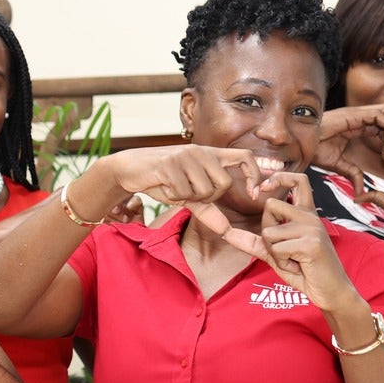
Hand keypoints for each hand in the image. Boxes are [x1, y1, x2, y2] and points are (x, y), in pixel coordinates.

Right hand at [95, 145, 261, 240]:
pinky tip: (163, 186)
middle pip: (223, 184)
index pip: (245, 157)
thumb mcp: (187, 195)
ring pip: (203, 190)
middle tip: (189, 194)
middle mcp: (201, 151)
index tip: (253, 193)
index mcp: (210, 155)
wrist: (129, 168)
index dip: (254, 174)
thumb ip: (207, 210)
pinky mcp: (170, 164)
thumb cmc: (161, 180)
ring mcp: (186, 156)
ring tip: (173, 188)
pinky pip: (183, 192)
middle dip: (208, 198)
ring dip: (188, 197)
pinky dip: (173, 196)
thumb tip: (226, 231)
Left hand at [253, 174, 361, 314]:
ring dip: (275, 254)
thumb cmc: (305, 271)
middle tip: (284, 250)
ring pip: (269, 233)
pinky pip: (276, 250)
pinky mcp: (310, 244)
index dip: (278, 178)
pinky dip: (282, 263)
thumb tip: (226, 234)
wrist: (331, 292)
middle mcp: (310, 216)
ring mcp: (312, 228)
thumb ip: (254, 242)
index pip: (298, 180)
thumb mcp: (276, 254)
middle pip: (270, 208)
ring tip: (294, 261)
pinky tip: (298, 266)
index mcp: (306, 214)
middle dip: (267, 232)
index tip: (263, 188)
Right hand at [314, 104, 383, 194]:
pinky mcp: (355, 114)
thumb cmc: (315, 151)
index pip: (380, 129)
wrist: (302, 145)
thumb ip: (353, 175)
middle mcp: (358, 119)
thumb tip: (361, 194)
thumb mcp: (339, 165)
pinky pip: (380, 115)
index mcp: (355, 128)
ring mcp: (356, 115)